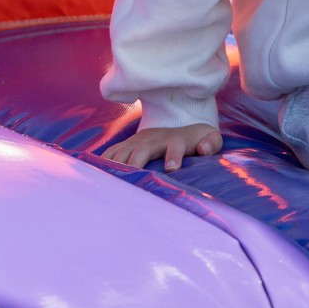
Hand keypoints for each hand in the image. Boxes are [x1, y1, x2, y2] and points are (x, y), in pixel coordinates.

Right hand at [103, 123, 220, 171]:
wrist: (180, 125)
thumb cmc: (197, 139)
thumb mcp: (210, 138)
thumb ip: (212, 143)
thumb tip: (204, 148)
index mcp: (177, 140)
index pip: (176, 146)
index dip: (174, 156)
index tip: (172, 168)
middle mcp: (155, 139)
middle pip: (143, 150)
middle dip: (136, 163)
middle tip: (130, 180)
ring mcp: (139, 141)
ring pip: (124, 151)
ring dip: (116, 165)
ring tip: (110, 183)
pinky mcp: (128, 144)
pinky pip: (111, 152)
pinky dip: (103, 162)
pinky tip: (96, 176)